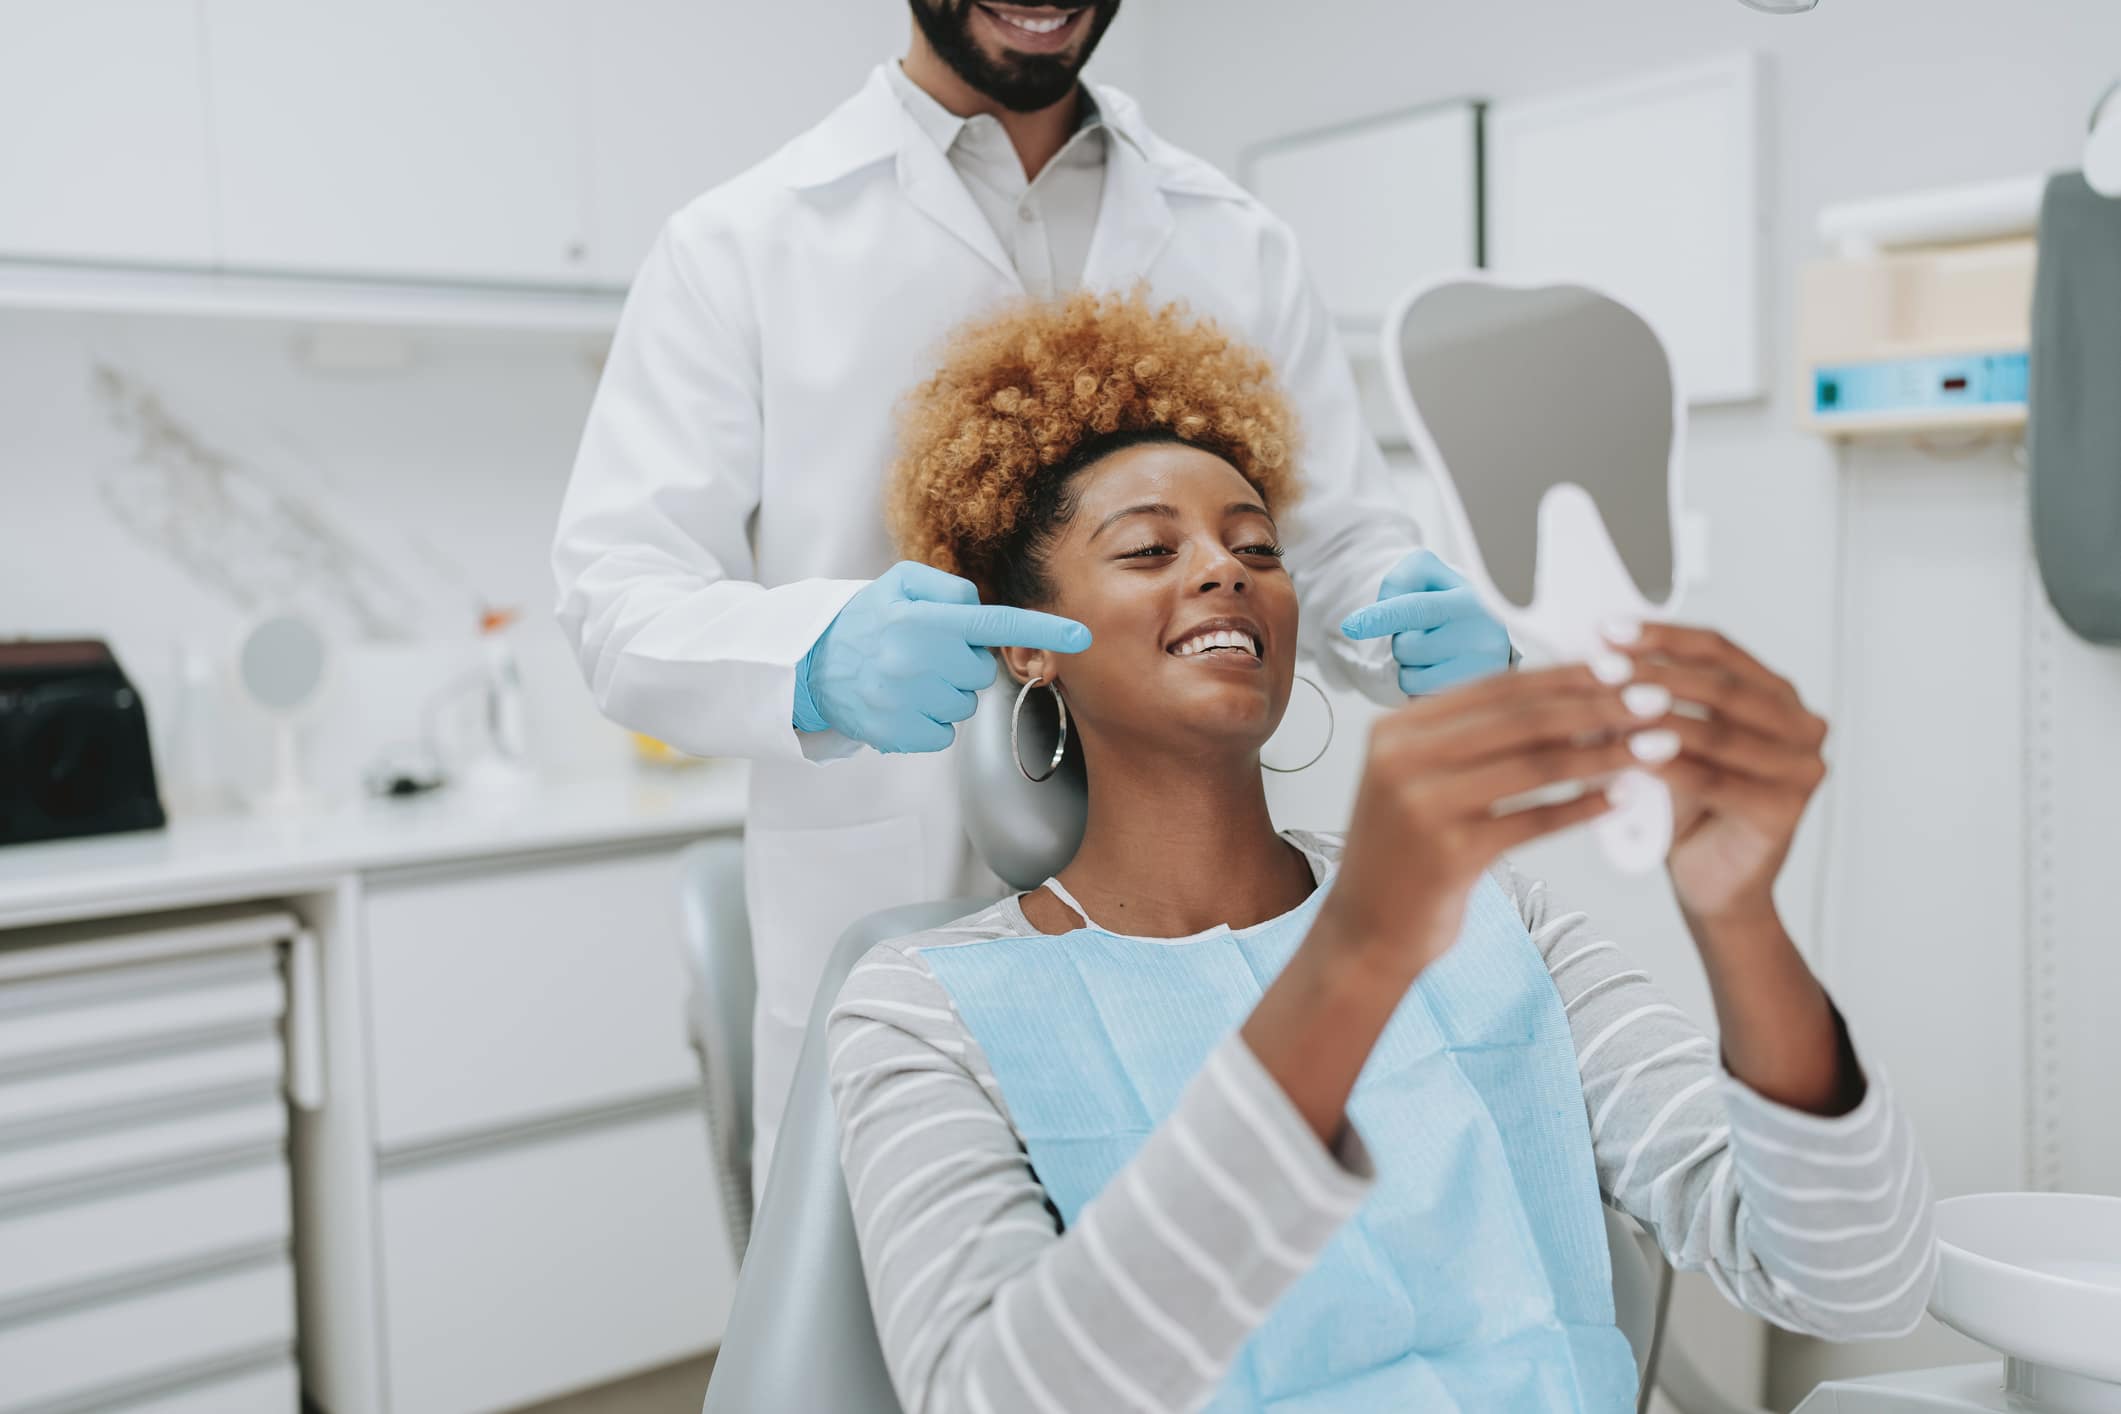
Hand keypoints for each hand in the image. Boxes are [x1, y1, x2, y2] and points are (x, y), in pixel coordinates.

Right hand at [795, 562, 1089, 753]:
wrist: (811, 666)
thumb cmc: (866, 621)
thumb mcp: (900, 586)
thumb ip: (949, 590)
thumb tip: (982, 610)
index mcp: (923, 621)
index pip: (994, 624)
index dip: (1043, 629)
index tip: (1082, 635)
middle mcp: (917, 661)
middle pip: (980, 672)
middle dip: (961, 664)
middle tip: (926, 655)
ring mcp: (908, 701)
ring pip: (964, 705)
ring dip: (945, 693)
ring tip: (908, 678)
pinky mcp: (900, 734)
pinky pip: (945, 733)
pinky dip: (929, 721)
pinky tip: (902, 703)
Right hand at [1317, 663, 1660, 983]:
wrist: (1366, 931)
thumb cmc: (1409, 854)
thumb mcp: (1426, 781)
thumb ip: (1479, 742)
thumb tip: (1573, 701)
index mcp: (1398, 729)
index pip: (1498, 687)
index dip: (1566, 676)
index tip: (1620, 669)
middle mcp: (1403, 758)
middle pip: (1521, 719)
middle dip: (1598, 707)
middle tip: (1654, 702)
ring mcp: (1422, 805)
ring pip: (1535, 766)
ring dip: (1605, 754)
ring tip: (1654, 748)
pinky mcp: (1448, 854)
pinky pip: (1533, 821)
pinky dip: (1583, 807)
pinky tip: (1620, 799)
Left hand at [1340, 549, 1512, 695]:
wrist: (1487, 631)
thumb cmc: (1448, 599)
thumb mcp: (1427, 574)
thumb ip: (1400, 580)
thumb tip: (1382, 611)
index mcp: (1471, 600)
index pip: (1418, 609)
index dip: (1382, 617)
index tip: (1351, 625)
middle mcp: (1483, 636)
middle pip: (1406, 648)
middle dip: (1403, 642)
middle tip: (1424, 634)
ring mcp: (1481, 673)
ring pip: (1411, 679)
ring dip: (1411, 667)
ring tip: (1433, 654)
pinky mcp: (1473, 699)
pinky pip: (1421, 700)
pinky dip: (1421, 688)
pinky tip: (1440, 673)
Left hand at [1608, 623, 1828, 928]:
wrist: (1712, 880)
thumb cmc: (1689, 807)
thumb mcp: (1669, 738)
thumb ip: (1650, 699)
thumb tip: (1596, 656)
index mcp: (1777, 695)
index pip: (1719, 651)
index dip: (1663, 637)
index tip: (1610, 629)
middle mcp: (1800, 725)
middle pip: (1721, 687)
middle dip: (1655, 672)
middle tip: (1604, 665)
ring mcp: (1801, 768)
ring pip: (1718, 732)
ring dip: (1660, 716)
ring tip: (1613, 703)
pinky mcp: (1785, 810)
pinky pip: (1717, 780)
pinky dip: (1672, 765)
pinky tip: (1635, 753)